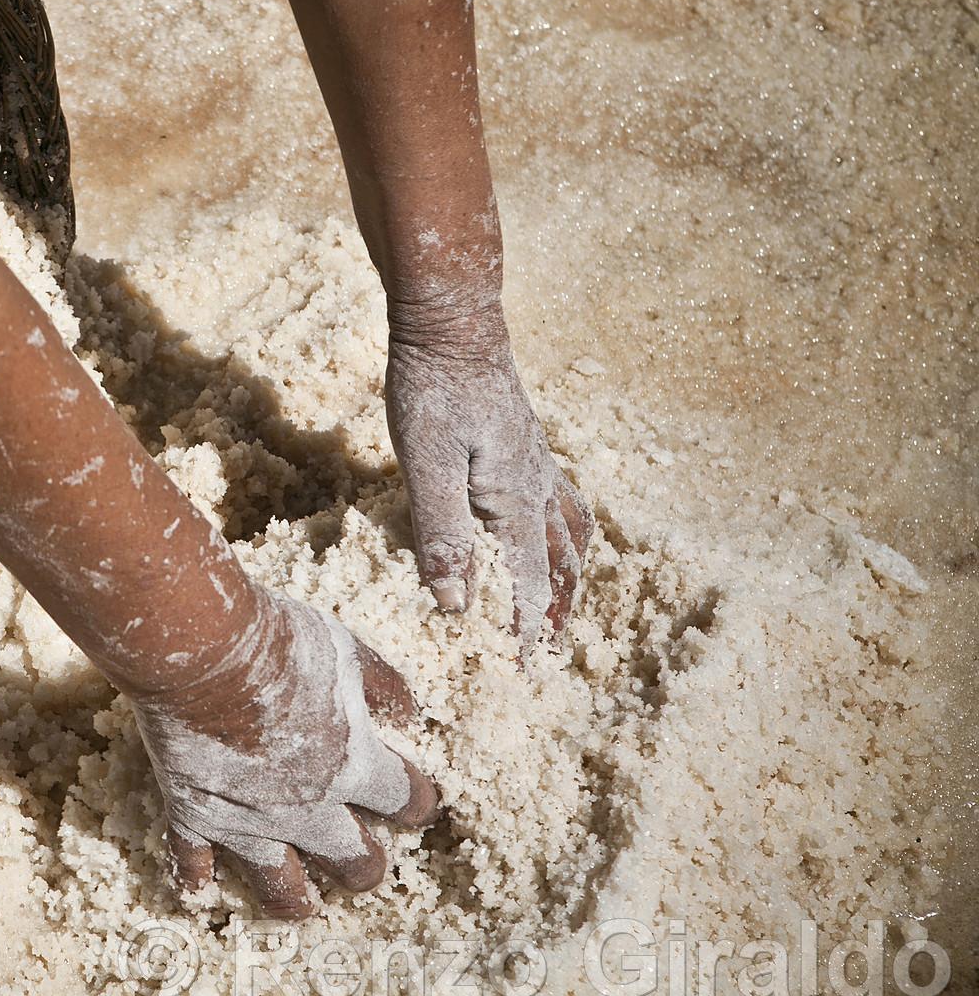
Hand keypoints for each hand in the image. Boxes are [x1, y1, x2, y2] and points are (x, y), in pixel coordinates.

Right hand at [134, 591, 440, 917]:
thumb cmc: (276, 640)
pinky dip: (198, 879)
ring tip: (302, 903)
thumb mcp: (344, 649)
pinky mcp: (195, 815)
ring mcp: (249, 820)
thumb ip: (382, 685)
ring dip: (297, 899)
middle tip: (363, 859)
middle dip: (365, 865)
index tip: (415, 802)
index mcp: (353, 764)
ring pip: (281, 889)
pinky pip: (195, 865)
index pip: (406, 801)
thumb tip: (410, 715)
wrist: (197, 647)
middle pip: (354, 863)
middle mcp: (307, 807)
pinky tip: (202, 888)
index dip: (416, 802)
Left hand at [385, 295, 591, 643]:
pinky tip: (547, 528)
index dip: (526, 629)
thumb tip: (456, 605)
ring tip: (562, 601)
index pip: (527, 582)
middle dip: (557, 610)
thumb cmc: (434, 391)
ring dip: (568, 574)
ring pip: (568, 533)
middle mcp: (537, 487)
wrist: (454, 325)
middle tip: (550, 649)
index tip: (524, 670)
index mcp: (515, 502)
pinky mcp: (524, 443)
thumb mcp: (427, 465)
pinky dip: (564, 531)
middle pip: (561, 564)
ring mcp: (536, 463)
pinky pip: (561, 501)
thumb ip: (442, 535)